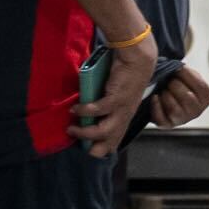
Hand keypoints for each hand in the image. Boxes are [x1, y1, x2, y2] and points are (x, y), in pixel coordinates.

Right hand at [71, 34, 160, 158]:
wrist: (137, 60)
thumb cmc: (123, 76)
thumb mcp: (115, 96)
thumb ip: (103, 106)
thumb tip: (83, 113)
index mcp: (124, 118)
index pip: (114, 142)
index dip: (101, 148)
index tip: (85, 148)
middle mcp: (124, 117)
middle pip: (109, 143)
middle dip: (92, 148)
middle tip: (75, 139)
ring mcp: (122, 109)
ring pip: (103, 131)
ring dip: (84, 132)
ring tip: (71, 128)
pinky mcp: (117, 98)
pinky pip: (98, 110)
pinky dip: (84, 111)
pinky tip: (75, 108)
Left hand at [150, 64, 208, 129]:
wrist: (165, 102)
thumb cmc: (179, 86)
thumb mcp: (188, 78)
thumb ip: (186, 72)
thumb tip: (176, 67)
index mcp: (206, 99)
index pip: (200, 86)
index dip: (187, 75)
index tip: (178, 69)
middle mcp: (197, 112)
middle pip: (187, 97)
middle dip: (174, 85)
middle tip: (169, 82)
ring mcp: (182, 120)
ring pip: (174, 108)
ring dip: (166, 95)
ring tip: (163, 91)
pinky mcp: (167, 125)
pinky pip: (160, 117)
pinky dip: (156, 105)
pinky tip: (155, 97)